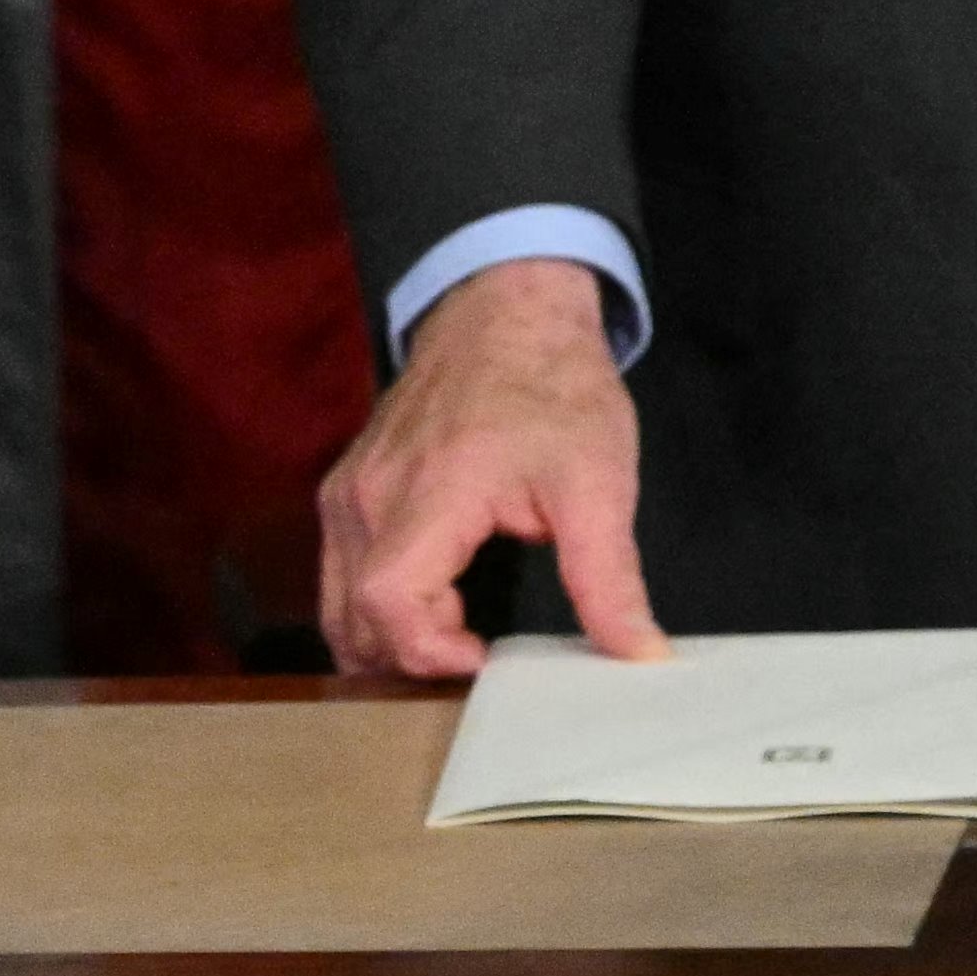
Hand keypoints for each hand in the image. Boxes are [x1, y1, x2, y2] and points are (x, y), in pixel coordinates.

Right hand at [311, 258, 662, 685]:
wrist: (506, 310)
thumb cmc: (554, 387)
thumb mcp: (598, 483)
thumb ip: (609, 578)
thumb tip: (641, 656)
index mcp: (430, 491)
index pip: (389, 602)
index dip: (429, 651)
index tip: (484, 658)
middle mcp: (369, 494)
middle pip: (354, 618)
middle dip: (408, 661)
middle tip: (474, 666)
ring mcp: (348, 491)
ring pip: (335, 603)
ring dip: (383, 643)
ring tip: (450, 649)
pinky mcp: (345, 488)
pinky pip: (337, 572)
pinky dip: (369, 611)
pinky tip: (426, 613)